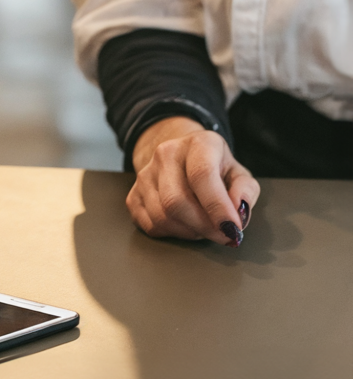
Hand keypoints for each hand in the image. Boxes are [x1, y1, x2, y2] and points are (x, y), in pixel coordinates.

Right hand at [128, 116, 259, 244]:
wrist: (183, 158)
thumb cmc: (216, 169)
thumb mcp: (239, 173)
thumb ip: (246, 190)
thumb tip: (239, 208)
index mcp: (197, 143)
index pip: (201, 174)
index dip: (217, 207)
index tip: (232, 229)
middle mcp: (165, 153)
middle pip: (176, 201)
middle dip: (204, 227)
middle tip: (224, 235)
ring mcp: (145, 173)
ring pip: (162, 216)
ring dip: (189, 232)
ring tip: (204, 226)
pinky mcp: (133, 193)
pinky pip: (149, 224)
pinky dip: (171, 233)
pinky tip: (185, 225)